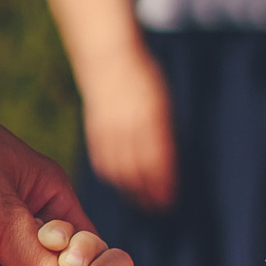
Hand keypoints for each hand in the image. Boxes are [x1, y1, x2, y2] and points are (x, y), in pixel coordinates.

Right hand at [0, 219, 134, 265]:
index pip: (115, 262)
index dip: (105, 263)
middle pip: (83, 243)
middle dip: (79, 246)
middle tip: (70, 262)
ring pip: (50, 241)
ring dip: (49, 237)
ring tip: (46, 248)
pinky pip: (16, 255)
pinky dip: (16, 248)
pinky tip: (14, 252)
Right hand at [82, 57, 178, 209]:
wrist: (109, 57)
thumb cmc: (142, 77)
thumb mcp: (162, 100)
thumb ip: (164, 130)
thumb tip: (171, 161)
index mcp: (150, 116)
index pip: (158, 158)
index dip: (164, 182)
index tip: (170, 199)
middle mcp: (128, 124)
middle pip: (138, 169)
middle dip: (148, 192)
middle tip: (158, 208)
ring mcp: (109, 128)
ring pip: (119, 168)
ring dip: (131, 189)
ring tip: (141, 201)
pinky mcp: (95, 129)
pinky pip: (102, 159)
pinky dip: (112, 174)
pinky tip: (119, 182)